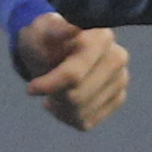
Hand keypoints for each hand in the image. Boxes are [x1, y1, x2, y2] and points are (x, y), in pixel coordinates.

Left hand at [16, 14, 132, 129]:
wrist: (54, 48)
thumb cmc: (45, 39)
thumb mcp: (41, 32)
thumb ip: (55, 32)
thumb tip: (73, 29)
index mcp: (101, 37)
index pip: (73, 75)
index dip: (49, 86)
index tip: (31, 89)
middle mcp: (117, 57)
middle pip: (77, 97)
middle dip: (55, 96)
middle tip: (43, 88)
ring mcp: (120, 78)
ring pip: (82, 113)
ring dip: (60, 108)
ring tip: (53, 93)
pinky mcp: (118, 97)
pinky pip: (87, 121)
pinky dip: (68, 116)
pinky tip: (62, 103)